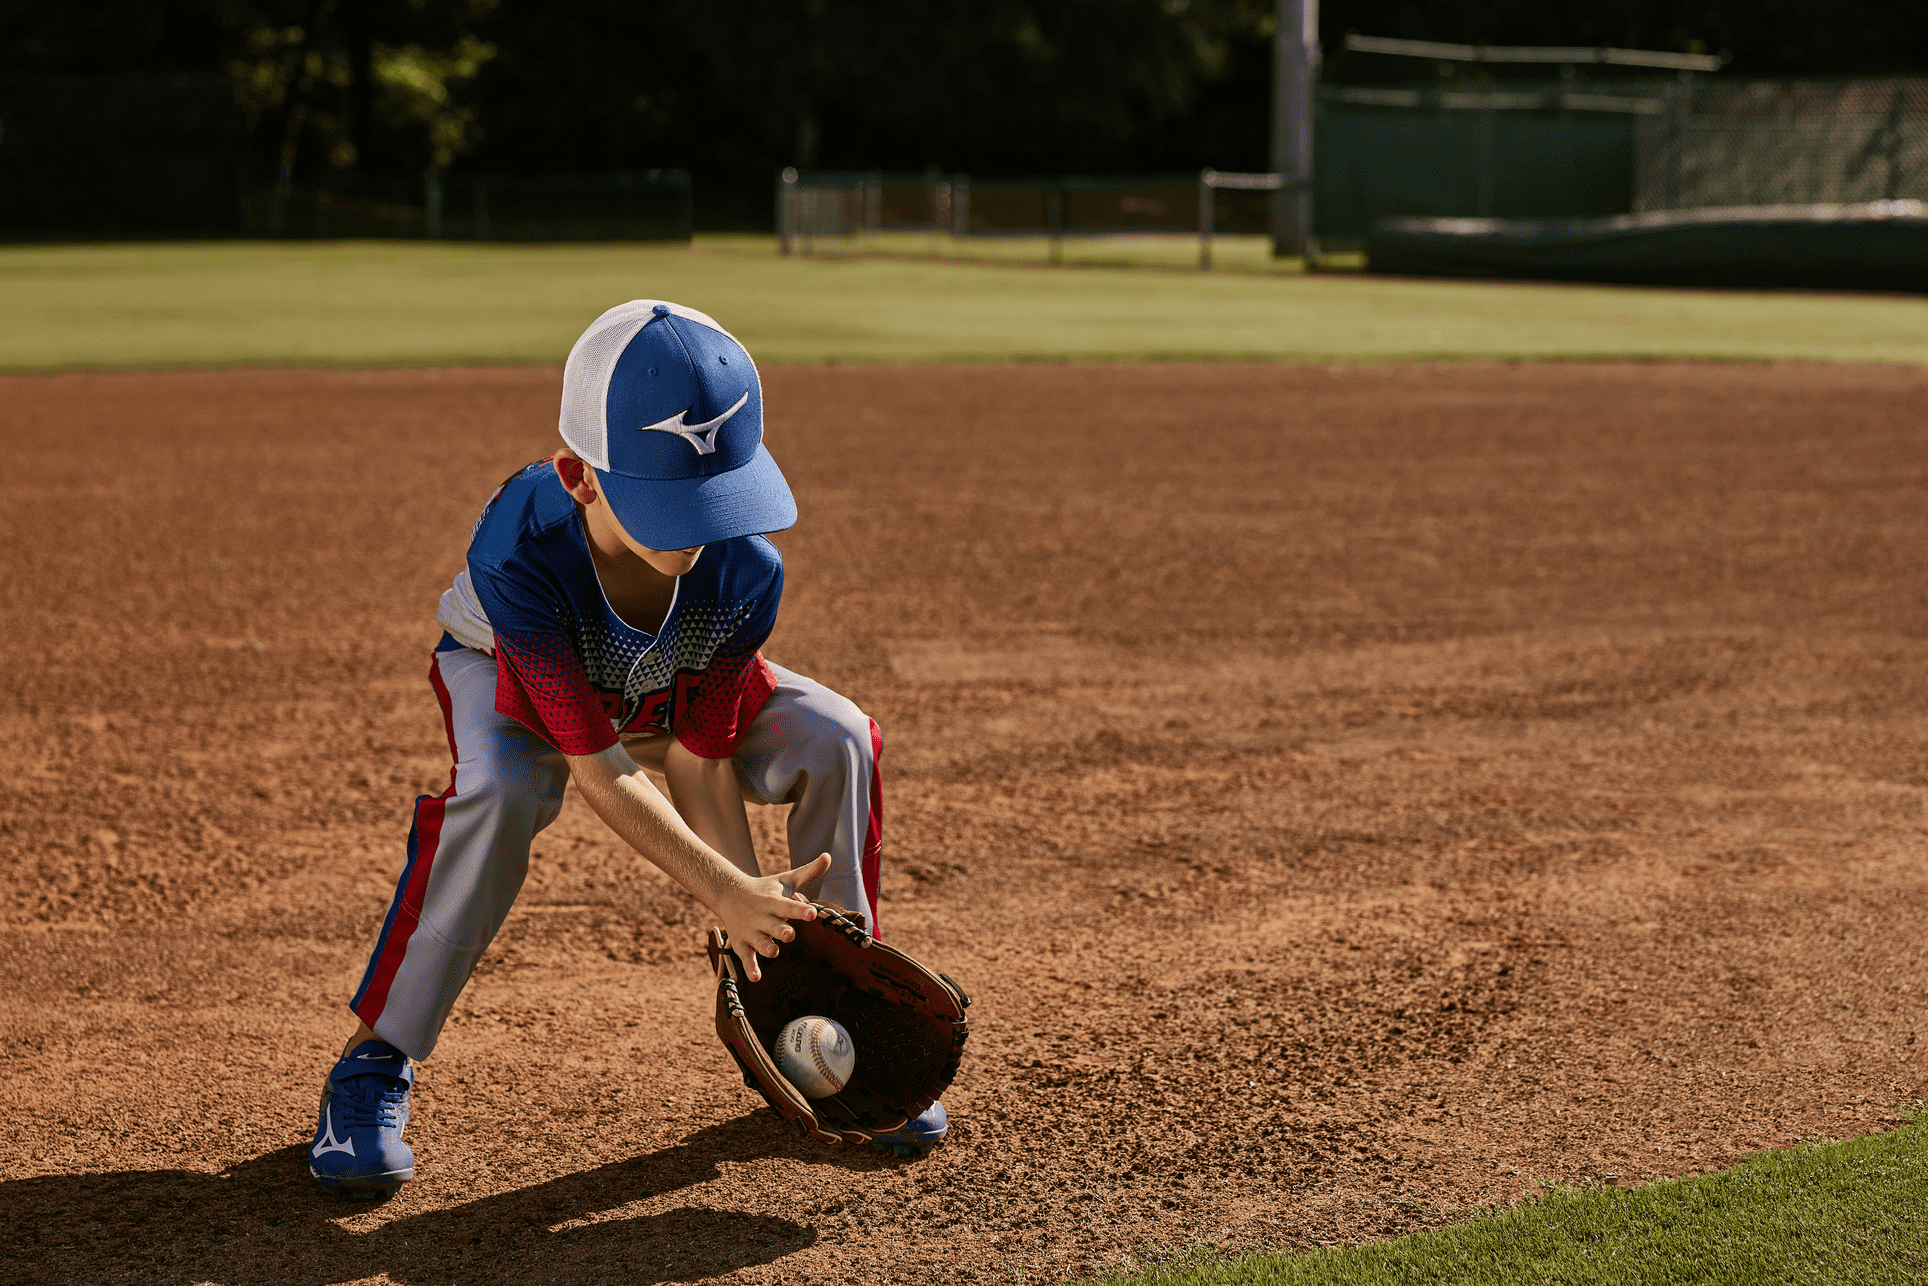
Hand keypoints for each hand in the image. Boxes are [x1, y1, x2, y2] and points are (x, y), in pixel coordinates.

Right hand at [719, 853, 830, 981]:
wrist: (728, 893)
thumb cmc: (764, 889)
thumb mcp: (785, 880)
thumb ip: (808, 872)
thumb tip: (828, 856)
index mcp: (774, 902)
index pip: (789, 906)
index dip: (801, 910)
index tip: (812, 913)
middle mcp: (762, 917)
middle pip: (773, 926)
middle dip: (781, 930)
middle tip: (789, 934)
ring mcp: (750, 931)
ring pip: (759, 943)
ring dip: (766, 948)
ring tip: (774, 953)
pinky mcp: (741, 944)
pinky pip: (745, 958)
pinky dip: (749, 968)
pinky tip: (756, 978)